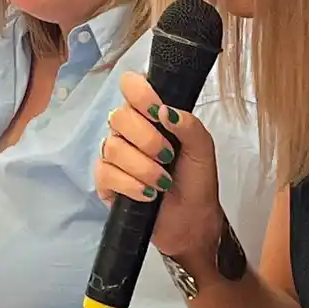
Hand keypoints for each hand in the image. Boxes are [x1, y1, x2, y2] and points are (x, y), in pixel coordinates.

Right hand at [97, 71, 224, 264]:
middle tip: (168, 157)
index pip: (130, 85)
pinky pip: (105, 173)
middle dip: (147, 139)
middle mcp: (128, 131)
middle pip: (119, 117)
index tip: (157, 111)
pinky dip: (130, 184)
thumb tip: (164, 110)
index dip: (139, 93)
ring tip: (162, 183)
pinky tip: (147, 194)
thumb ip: (189, 124)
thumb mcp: (203, 149)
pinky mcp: (105, 182)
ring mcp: (114, 156)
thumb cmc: (197, 181)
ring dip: (143, 167)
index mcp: (150, 115)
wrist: (193, 222)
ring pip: (112, 147)